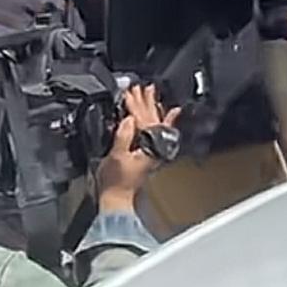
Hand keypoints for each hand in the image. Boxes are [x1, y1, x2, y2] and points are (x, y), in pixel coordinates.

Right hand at [97, 84, 180, 210]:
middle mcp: (155, 146)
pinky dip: (162, 121)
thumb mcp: (116, 157)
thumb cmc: (116, 182)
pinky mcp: (146, 153)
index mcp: (148, 145)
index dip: (135, 104)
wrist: (116, 199)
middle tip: (142, 87)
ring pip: (155, 122)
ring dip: (151, 107)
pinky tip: (169, 114)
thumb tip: (128, 119)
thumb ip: (123, 137)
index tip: (131, 91)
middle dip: (145, 102)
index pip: (143, 118)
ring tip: (152, 93)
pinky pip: (156, 132)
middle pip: (152, 118)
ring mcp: (152, 149)